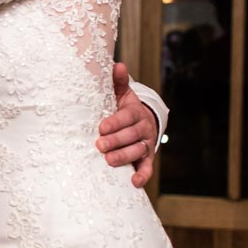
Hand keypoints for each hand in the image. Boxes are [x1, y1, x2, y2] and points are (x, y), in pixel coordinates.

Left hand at [97, 62, 157, 187]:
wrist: (141, 121)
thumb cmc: (124, 108)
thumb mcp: (121, 93)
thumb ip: (118, 82)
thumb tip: (117, 65)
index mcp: (134, 112)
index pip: (126, 117)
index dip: (115, 122)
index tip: (101, 127)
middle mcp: (142, 128)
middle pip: (132, 135)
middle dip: (116, 140)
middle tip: (100, 145)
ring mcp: (145, 144)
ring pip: (138, 151)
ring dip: (124, 156)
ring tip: (109, 160)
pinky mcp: (147, 158)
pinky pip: (147, 167)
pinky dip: (142, 175)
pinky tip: (134, 182)